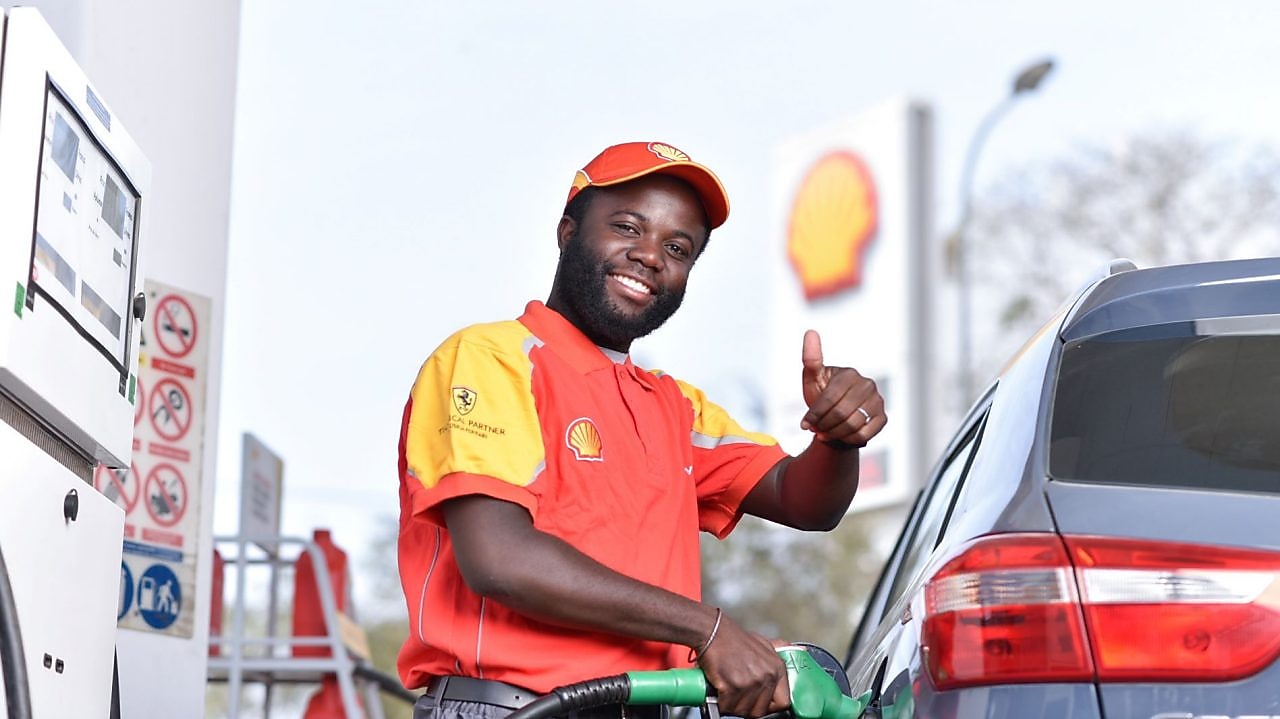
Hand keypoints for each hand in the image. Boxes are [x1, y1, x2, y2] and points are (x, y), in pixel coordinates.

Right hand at [696, 615, 789, 717]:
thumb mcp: (763, 643)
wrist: (713, 632)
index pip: (783, 702)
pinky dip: (721, 702)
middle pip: (760, 710)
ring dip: (733, 706)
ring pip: (743, 711)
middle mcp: (767, 676)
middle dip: (747, 708)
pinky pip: (727, 706)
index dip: (770, 707)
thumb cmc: (734, 638)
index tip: (760, 704)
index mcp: (777, 668)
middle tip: (738, 698)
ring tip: (728, 692)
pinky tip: (719, 691)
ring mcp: (751, 682)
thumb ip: (776, 654)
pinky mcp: (733, 686)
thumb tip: (787, 651)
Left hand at [799, 330, 884, 447]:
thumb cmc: (822, 393)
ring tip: (824, 433)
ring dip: (834, 434)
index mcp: (849, 374)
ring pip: (853, 425)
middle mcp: (867, 385)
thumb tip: (810, 332)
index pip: (829, 398)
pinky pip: (865, 434)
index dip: (815, 414)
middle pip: (841, 413)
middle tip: (814, 430)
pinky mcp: (883, 417)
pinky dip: (848, 439)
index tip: (804, 424)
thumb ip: (811, 358)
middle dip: (824, 425)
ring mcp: (878, 401)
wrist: (835, 413)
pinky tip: (840, 436)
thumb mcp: (812, 378)